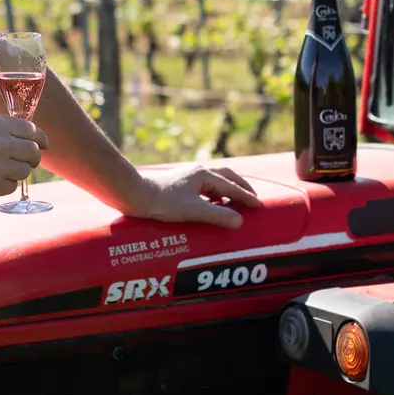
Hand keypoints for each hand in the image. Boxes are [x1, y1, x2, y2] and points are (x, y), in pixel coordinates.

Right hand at [0, 115, 48, 204]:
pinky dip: (5, 185)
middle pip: (33, 152)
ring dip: (17, 172)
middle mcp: (0, 144)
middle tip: (28, 161)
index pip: (31, 130)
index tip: (43, 144)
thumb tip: (21, 140)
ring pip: (24, 171)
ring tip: (1, 171)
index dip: (40, 138)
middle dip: (33, 157)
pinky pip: (10, 187)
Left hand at [119, 166, 261, 228]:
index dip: (247, 197)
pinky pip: (205, 187)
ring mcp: (188, 177)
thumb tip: (239, 222)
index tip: (259, 206)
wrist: (134, 194)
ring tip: (236, 202)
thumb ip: (217, 216)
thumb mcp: (193, 210)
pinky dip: (215, 194)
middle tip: (252, 199)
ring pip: (215, 181)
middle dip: (241, 187)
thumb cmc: (162, 202)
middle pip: (227, 176)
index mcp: (204, 175)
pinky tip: (212, 204)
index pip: (232, 187)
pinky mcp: (179, 184)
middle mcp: (198, 172)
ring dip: (228, 189)